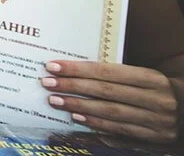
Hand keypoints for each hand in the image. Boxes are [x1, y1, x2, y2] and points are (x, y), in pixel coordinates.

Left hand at [42, 60, 177, 143]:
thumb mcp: (142, 77)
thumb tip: (75, 71)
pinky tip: (76, 118)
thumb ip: (115, 75)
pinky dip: (95, 124)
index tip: (53, 66)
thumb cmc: (155, 89)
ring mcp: (155, 122)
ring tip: (55, 100)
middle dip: (73, 87)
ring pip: (110, 113)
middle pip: (106, 92)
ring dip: (79, 106)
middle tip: (48, 83)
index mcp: (152, 78)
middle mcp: (156, 100)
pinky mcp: (152, 138)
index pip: (109, 72)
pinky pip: (118, 131)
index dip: (79, 69)